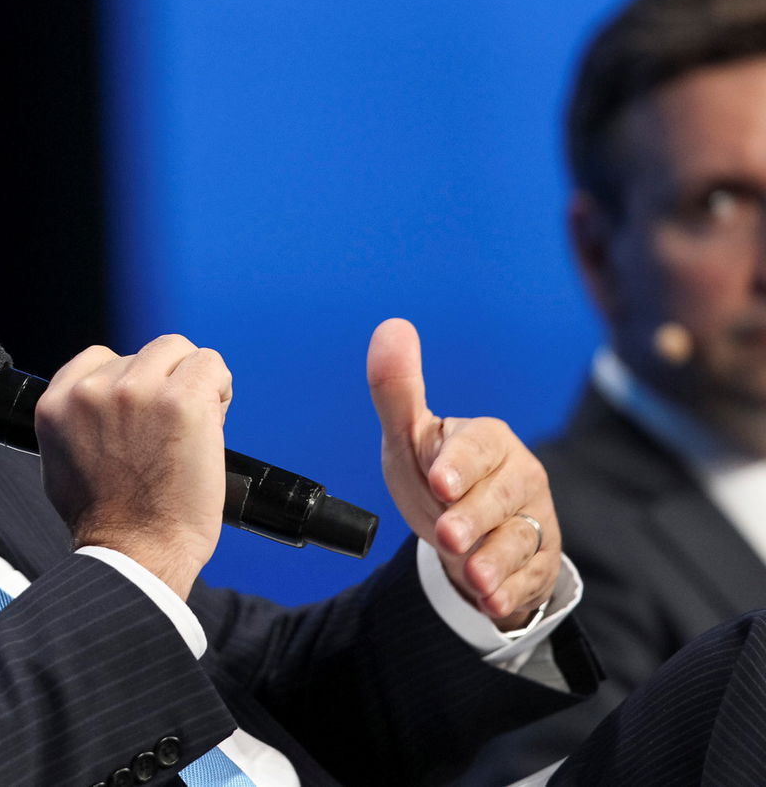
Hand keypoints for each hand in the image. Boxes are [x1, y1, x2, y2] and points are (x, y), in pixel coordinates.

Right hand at [35, 335, 231, 599]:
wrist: (135, 555)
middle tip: (172, 425)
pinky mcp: (181, 401)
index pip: (100, 358)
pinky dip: (219, 386)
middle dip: (162, 382)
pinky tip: (215, 416)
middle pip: (144, 354)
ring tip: (196, 420)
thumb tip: (103, 401)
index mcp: (58, 403)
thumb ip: (77, 419)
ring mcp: (137, 392)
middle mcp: (92, 391)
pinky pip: (210, 364)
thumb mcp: (62, 459)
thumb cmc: (107, 521)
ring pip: (178, 351)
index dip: (129, 381)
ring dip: (191, 380)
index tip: (144, 411)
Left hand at [367, 318, 559, 629]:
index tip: (439, 480)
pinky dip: (509, 591)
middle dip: (474, 516)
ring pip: (520, 538)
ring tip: (471, 575)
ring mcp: (531, 522)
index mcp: (487, 440)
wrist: (465, 534)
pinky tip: (491, 600)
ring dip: (494, 559)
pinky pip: (528, 577)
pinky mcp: (537, 562)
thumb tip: (391, 328)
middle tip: (446, 534)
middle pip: (502, 495)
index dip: (460, 462)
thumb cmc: (438, 477)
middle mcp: (518, 477)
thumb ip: (398, 390)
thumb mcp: (409, 438)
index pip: (479, 445)